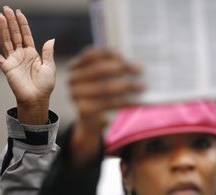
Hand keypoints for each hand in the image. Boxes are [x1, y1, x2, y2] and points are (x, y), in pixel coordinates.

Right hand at [0, 6, 55, 123]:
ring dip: (3, 29)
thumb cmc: (45, 85)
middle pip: (14, 35)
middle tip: (6, 9)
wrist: (37, 98)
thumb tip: (51, 39)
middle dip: (11, 22)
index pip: (26, 35)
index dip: (22, 24)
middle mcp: (21, 55)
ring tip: (0, 17)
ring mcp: (13, 60)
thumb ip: (47, 53)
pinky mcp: (6, 68)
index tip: (19, 13)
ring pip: (6, 41)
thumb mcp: (49, 67)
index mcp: (32, 54)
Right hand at [68, 47, 143, 166]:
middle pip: (98, 69)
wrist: (92, 121)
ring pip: (105, 87)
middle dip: (121, 67)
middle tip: (140, 68)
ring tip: (143, 86)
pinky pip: (108, 104)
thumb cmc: (102, 94)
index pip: (90, 55)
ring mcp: (75, 95)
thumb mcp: (103, 78)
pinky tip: (138, 101)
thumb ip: (112, 67)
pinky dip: (125, 102)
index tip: (122, 54)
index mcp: (75, 66)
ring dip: (127, 85)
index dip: (107, 53)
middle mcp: (72, 79)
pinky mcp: (83, 109)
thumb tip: (133, 62)